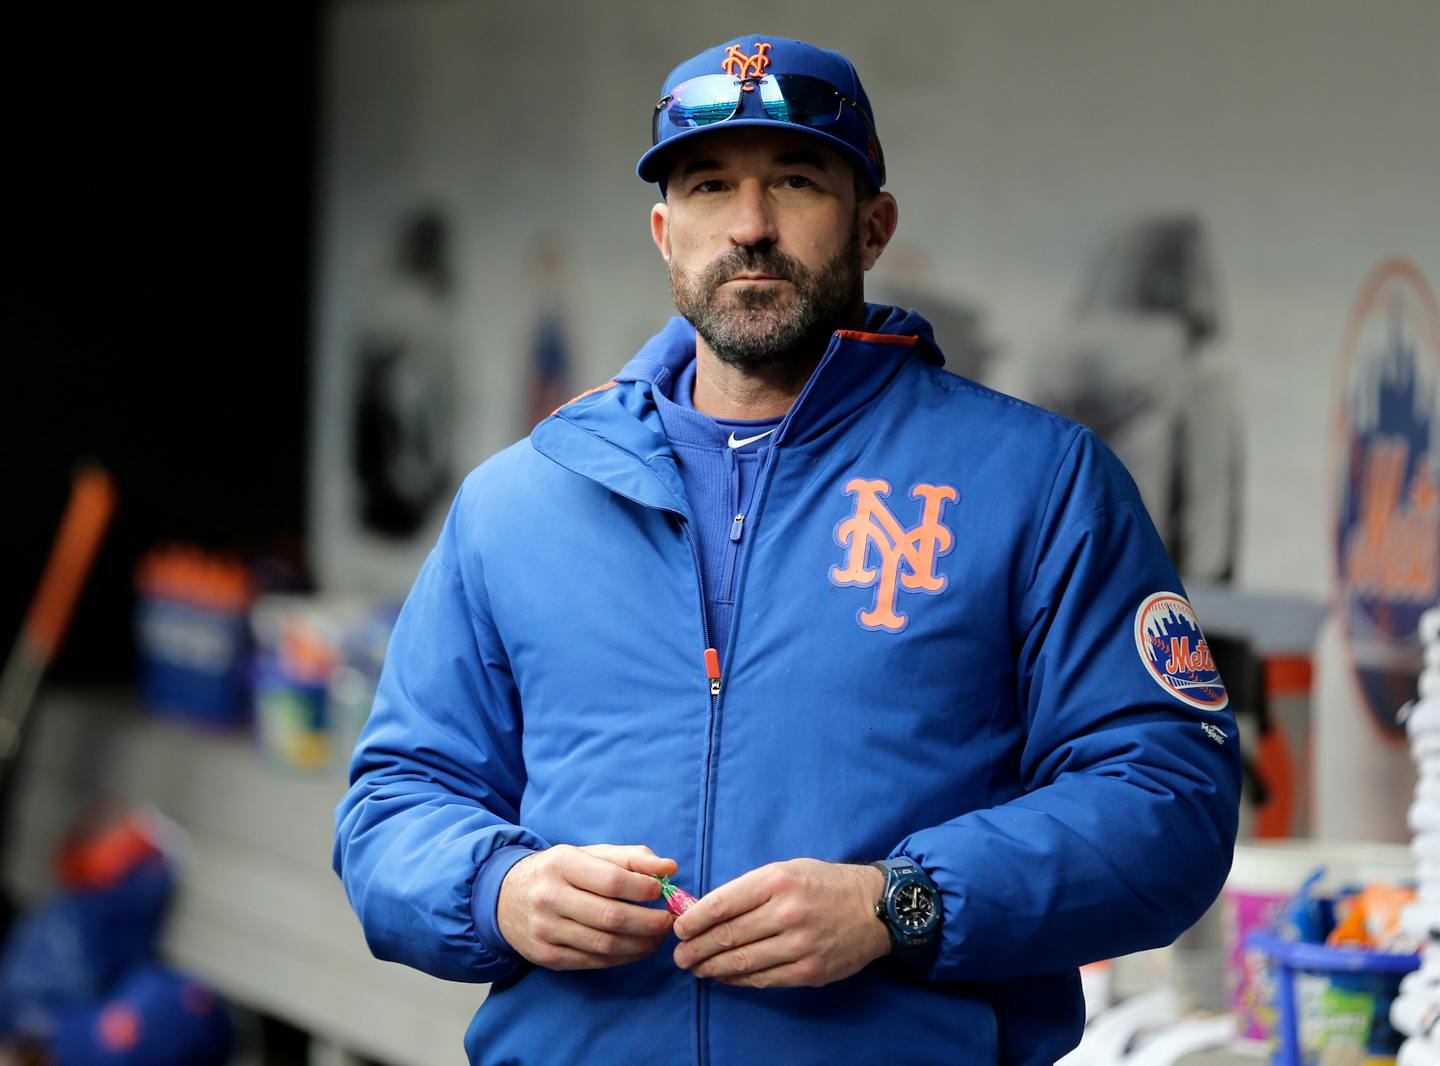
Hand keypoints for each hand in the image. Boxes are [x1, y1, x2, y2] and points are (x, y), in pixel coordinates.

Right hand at [498, 843, 677, 969]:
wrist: (505, 897)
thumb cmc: (559, 872)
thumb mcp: (589, 854)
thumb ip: (631, 858)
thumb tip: (670, 867)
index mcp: (562, 864)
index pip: (611, 881)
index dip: (643, 888)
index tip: (661, 890)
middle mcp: (550, 897)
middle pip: (611, 917)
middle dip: (649, 922)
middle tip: (670, 920)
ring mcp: (546, 930)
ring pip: (605, 945)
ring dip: (641, 944)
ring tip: (659, 936)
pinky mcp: (547, 956)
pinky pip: (594, 962)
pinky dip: (623, 958)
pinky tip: (638, 948)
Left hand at [672, 859, 889, 987]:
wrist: (875, 908)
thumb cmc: (824, 884)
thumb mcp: (787, 870)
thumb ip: (750, 889)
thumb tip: (708, 911)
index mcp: (776, 881)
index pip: (722, 903)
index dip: (694, 920)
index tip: (679, 929)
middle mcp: (786, 913)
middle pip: (727, 936)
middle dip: (696, 948)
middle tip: (679, 955)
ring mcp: (799, 945)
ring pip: (742, 962)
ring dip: (711, 967)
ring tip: (696, 968)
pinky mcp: (809, 971)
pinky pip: (763, 979)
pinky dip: (738, 979)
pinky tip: (724, 976)